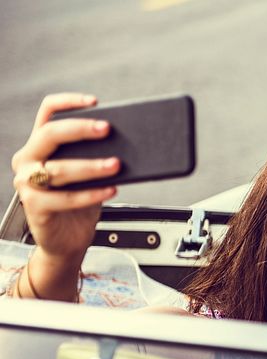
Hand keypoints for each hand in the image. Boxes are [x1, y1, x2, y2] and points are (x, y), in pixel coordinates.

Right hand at [11, 93, 119, 291]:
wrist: (68, 241)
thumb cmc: (79, 205)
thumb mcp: (90, 176)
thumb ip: (99, 157)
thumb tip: (131, 144)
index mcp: (40, 145)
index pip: (47, 112)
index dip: (69, 103)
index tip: (95, 102)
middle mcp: (28, 159)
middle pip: (50, 134)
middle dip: (81, 129)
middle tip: (107, 129)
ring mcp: (27, 182)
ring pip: (60, 168)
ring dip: (91, 166)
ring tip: (116, 164)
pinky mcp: (35, 206)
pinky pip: (65, 198)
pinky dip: (91, 194)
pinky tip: (111, 190)